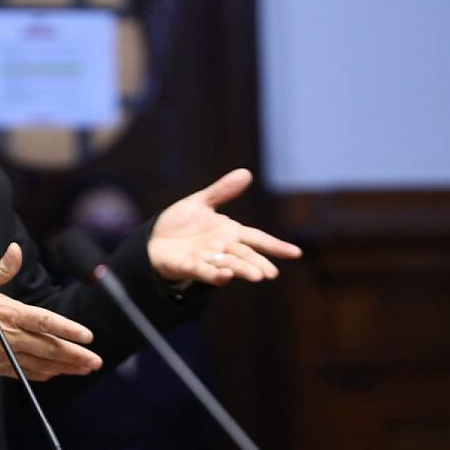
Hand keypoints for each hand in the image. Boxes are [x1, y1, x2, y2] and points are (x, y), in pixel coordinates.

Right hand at [0, 243, 101, 381]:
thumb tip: (15, 250)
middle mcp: (9, 336)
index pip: (45, 322)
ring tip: (84, 369)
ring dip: (65, 367)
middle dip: (75, 354)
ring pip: (41, 363)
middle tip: (95, 359)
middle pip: (49, 347)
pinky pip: (25, 373)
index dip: (68, 330)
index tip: (88, 336)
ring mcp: (4, 354)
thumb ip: (2, 269)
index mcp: (8, 313)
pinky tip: (55, 374)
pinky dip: (42, 374)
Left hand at [148, 168, 301, 285]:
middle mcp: (223, 248)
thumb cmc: (180, 224)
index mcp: (229, 232)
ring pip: (230, 265)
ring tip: (258, 276)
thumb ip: (222, 191)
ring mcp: (207, 259)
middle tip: (272, 273)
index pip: (257, 239)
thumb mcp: (200, 202)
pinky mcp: (190, 267)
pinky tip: (226, 276)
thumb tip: (246, 173)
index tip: (296, 253)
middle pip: (245, 256)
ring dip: (243, 270)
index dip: (275, 246)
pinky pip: (205, 271)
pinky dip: (216, 275)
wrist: (153, 239)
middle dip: (259, 264)